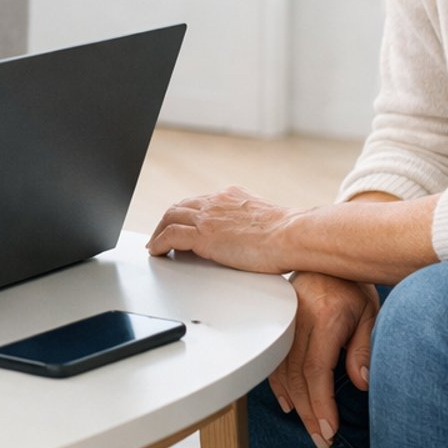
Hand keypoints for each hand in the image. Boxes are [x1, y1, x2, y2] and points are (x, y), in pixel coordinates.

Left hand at [145, 185, 299, 272]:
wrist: (292, 235)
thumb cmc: (288, 234)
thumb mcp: (266, 219)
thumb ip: (252, 221)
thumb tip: (255, 234)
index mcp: (231, 196)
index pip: (199, 201)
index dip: (185, 213)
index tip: (181, 223)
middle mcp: (216, 201)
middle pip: (179, 207)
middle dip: (168, 220)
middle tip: (160, 235)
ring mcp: (208, 216)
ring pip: (170, 217)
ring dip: (158, 232)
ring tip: (154, 245)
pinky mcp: (203, 234)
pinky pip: (170, 236)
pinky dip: (158, 243)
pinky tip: (156, 252)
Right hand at [270, 271, 377, 447]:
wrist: (329, 253)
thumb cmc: (354, 285)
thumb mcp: (371, 314)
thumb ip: (364, 348)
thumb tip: (361, 382)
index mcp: (326, 316)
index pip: (316, 370)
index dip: (321, 404)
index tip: (329, 430)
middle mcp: (300, 316)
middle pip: (297, 376)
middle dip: (309, 413)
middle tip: (320, 440)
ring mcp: (284, 317)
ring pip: (281, 369)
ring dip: (294, 402)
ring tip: (308, 426)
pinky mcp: (277, 319)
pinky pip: (274, 357)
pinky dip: (279, 383)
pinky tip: (289, 401)